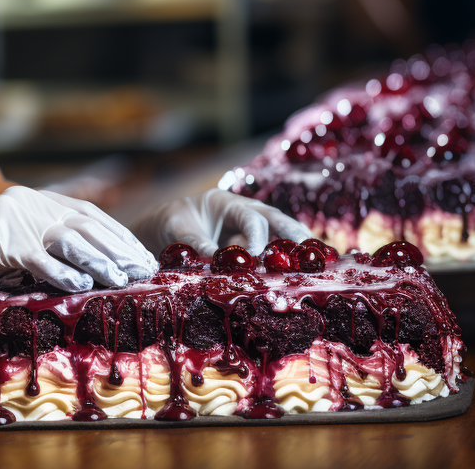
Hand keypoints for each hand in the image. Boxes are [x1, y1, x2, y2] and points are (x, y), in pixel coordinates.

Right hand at [0, 187, 157, 295]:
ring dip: (101, 262)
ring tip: (123, 279)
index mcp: (37, 200)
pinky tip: (84, 285)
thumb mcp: (17, 236)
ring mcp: (17, 224)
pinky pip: (40, 260)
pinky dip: (64, 273)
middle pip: (86, 226)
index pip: (88, 214)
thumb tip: (93, 260)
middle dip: (118, 248)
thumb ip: (48, 238)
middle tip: (143, 268)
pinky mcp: (3, 245)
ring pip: (70, 241)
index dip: (117, 234)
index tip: (140, 254)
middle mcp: (31, 205)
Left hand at [131, 188, 312, 256]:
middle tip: (309, 248)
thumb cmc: (170, 223)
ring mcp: (247, 228)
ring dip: (292, 246)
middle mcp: (242, 212)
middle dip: (293, 232)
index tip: (256, 255)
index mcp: (225, 202)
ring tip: (311, 262)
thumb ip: (196, 242)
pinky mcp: (248, 245)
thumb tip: (214, 259)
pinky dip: (282, 259)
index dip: (257, 236)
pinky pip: (270, 249)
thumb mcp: (177, 230)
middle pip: (274, 218)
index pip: (250, 217)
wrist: (163, 228)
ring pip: (277, 233)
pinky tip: (297, 272)